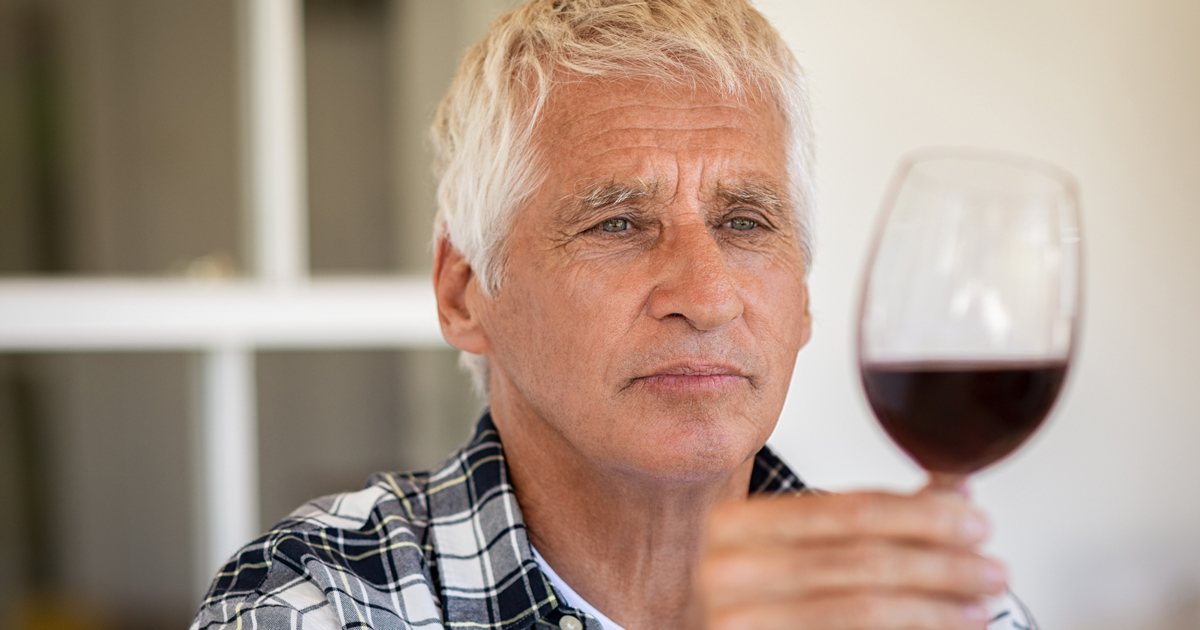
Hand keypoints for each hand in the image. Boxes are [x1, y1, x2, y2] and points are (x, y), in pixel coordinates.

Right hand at [693, 491, 1006, 629]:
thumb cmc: (756, 600)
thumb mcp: (797, 546)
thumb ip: (867, 516)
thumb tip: (956, 485)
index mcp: (735, 523)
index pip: (849, 509)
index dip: (922, 514)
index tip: (974, 520)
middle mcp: (726, 571)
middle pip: (863, 559)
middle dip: (942, 562)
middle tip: (992, 567)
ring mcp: (737, 620)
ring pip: (863, 608)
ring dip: (935, 607)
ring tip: (980, 605)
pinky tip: (941, 629)